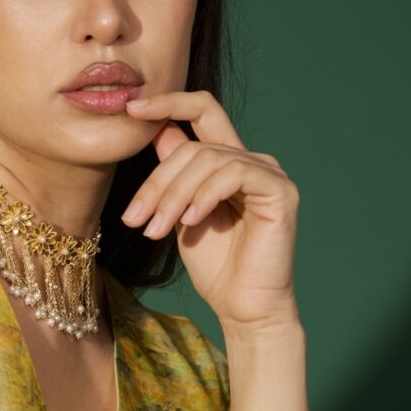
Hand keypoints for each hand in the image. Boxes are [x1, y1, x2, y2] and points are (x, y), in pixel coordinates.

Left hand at [119, 89, 299, 330]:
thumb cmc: (215, 267)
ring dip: (174, 195)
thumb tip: (157, 130)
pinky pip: (234, 173)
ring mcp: (268, 173)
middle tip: (134, 219)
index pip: (201, 112)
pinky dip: (205, 195)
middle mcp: (251, 160)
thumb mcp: (180, 214)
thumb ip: (173, 175)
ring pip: (209, 159)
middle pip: (195, 145)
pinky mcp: (280, 190)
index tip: (131, 108)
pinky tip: (190, 221)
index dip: (168, 103)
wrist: (243, 307)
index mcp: (228, 162)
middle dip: (157, 182)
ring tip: (156, 230)